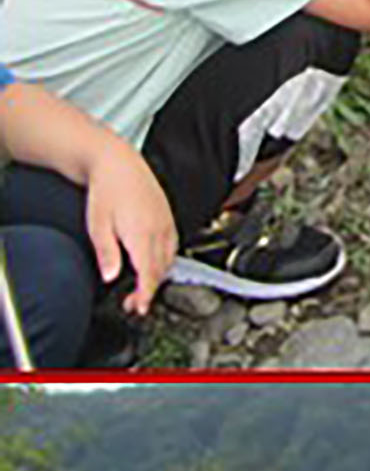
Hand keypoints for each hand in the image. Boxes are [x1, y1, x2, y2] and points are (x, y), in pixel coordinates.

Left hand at [80, 140, 178, 305]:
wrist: (119, 163)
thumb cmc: (107, 189)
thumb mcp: (97, 223)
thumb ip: (106, 253)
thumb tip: (111, 277)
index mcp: (142, 234)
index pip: (149, 274)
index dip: (145, 295)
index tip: (138, 307)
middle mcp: (159, 232)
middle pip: (160, 272)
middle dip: (149, 291)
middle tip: (133, 303)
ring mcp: (167, 227)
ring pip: (168, 262)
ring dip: (157, 278)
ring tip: (141, 288)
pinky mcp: (169, 222)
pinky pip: (172, 250)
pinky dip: (164, 263)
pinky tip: (152, 265)